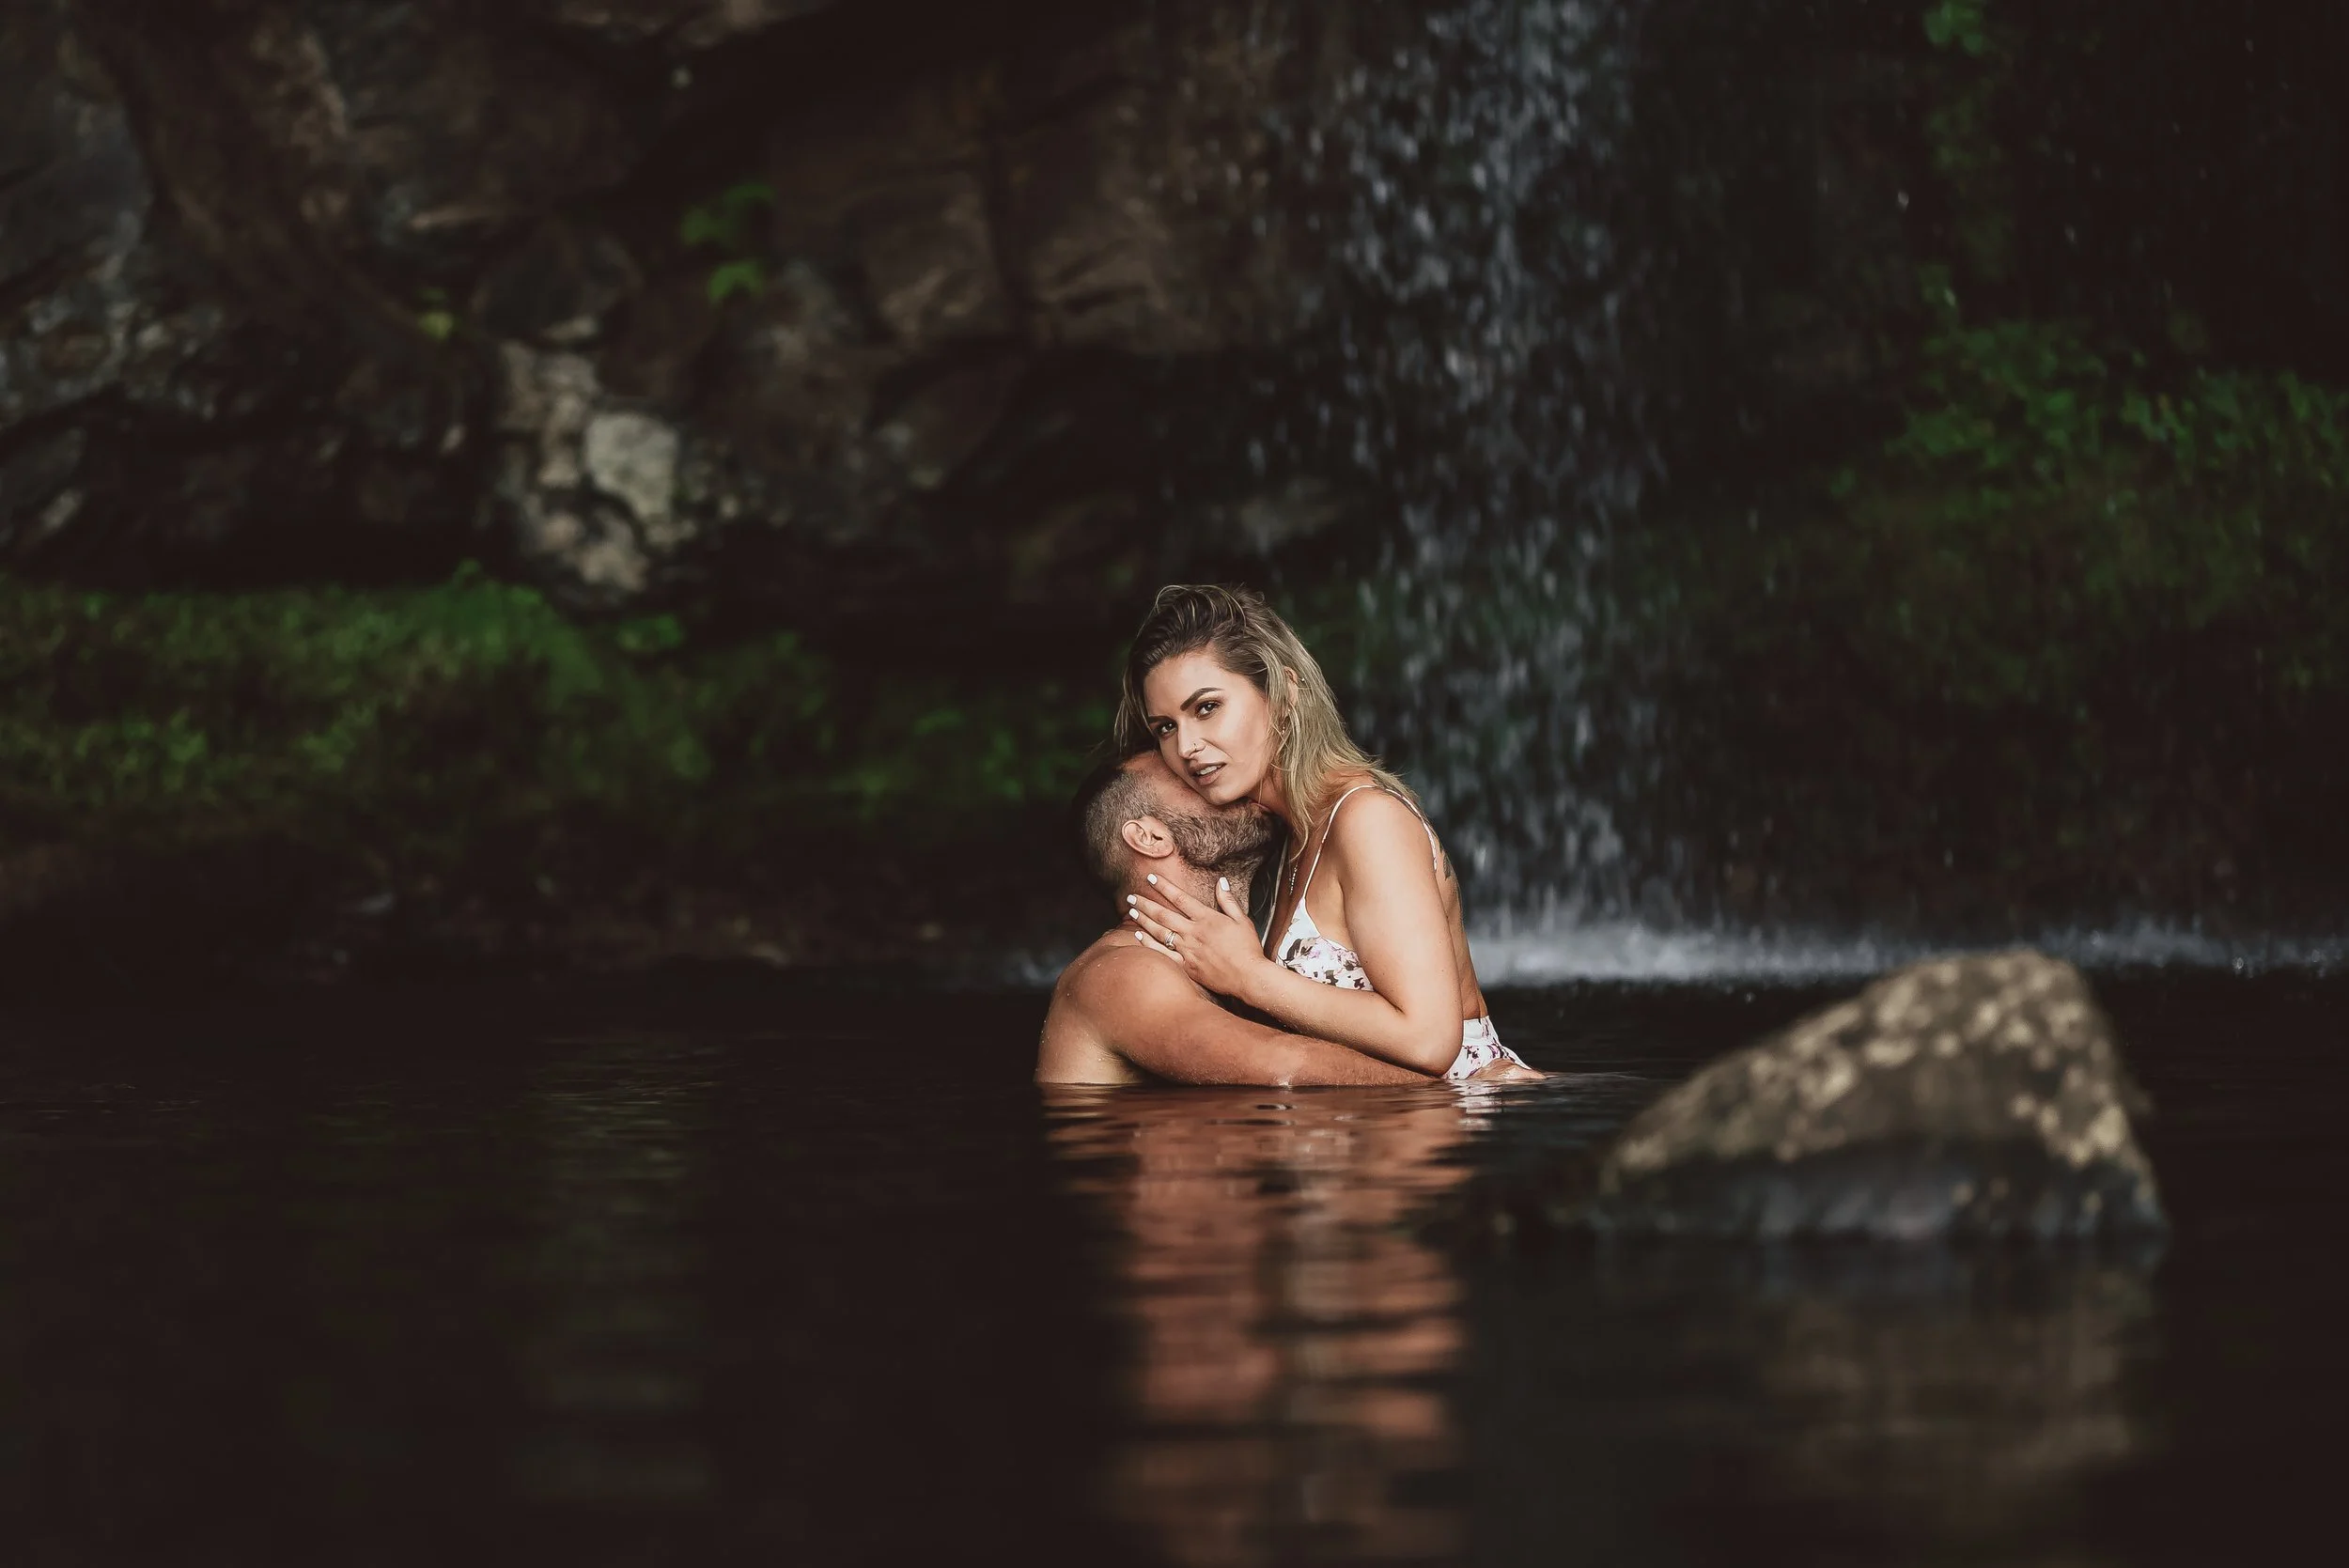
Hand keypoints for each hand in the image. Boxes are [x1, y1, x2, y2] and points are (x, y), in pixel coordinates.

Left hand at [1127, 875, 1268, 1002]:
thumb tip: (1221, 882)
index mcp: (1207, 919)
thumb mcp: (1242, 920)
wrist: (1248, 976)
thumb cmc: (1247, 948)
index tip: (1150, 878)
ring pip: (1159, 932)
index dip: (1164, 887)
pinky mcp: (1186, 966)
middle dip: (1145, 904)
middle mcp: (1194, 933)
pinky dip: (1149, 944)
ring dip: (1144, 920)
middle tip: (1131, 896)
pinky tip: (1139, 935)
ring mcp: (1188, 950)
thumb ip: (1228, 901)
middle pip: (1163, 915)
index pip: (1180, 898)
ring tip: (1132, 911)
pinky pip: (1163, 954)